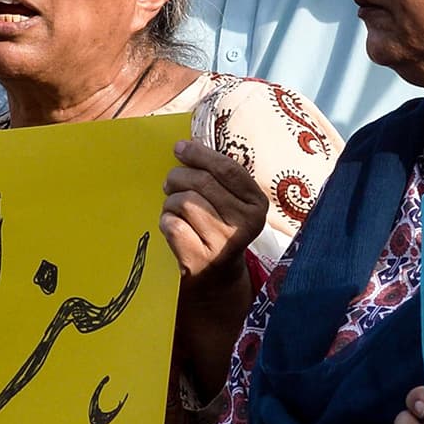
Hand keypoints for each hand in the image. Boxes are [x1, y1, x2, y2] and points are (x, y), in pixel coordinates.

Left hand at [159, 139, 268, 283]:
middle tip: (170, 182)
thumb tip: (185, 146)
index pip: (227, 169)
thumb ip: (218, 176)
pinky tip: (173, 225)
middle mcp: (244, 224)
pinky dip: (166, 220)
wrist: (217, 277)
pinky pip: (172, 224)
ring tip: (173, 207)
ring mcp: (223, 244)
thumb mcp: (232, 203)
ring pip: (184, 201)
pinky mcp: (200, 259)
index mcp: (257, 204)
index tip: (180, 148)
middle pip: (201, 182)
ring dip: (170, 201)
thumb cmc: (220, 228)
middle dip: (178, 177)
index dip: (200, 154)